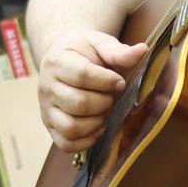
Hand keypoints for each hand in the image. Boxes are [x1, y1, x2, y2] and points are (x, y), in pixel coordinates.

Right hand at [37, 31, 149, 152]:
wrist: (62, 59)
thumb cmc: (83, 52)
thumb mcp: (98, 43)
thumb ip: (117, 51)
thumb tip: (142, 51)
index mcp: (56, 62)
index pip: (82, 75)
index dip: (107, 81)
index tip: (120, 82)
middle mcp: (46, 87)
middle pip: (79, 104)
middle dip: (104, 102)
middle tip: (111, 96)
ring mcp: (46, 109)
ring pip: (71, 127)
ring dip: (96, 123)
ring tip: (104, 111)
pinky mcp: (50, 126)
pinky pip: (66, 143)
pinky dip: (86, 140)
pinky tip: (97, 126)